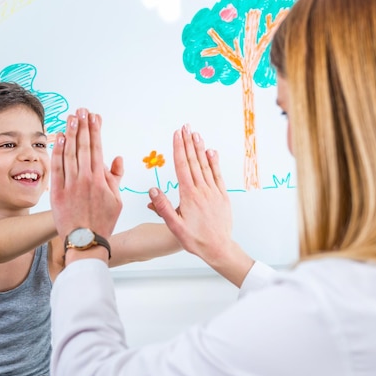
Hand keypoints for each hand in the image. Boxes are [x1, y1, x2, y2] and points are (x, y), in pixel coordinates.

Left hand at [50, 109, 122, 252]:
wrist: (86, 241)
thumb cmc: (103, 222)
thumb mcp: (117, 201)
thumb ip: (116, 177)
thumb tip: (116, 158)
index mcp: (101, 179)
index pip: (97, 148)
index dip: (95, 130)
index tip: (94, 117)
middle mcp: (85, 178)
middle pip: (83, 146)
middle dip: (83, 126)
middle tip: (82, 110)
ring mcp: (70, 184)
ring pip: (69, 153)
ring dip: (70, 133)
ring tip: (71, 117)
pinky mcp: (57, 192)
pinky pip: (57, 167)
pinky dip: (57, 152)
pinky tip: (58, 139)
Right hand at [148, 126, 252, 283]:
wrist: (218, 248)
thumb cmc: (195, 240)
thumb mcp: (174, 227)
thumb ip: (163, 207)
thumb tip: (152, 190)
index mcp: (189, 195)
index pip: (182, 166)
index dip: (178, 149)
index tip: (176, 135)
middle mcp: (202, 190)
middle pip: (193, 161)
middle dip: (188, 142)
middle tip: (185, 127)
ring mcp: (213, 192)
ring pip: (205, 165)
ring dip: (200, 148)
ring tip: (195, 134)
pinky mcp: (222, 196)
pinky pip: (217, 175)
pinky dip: (214, 162)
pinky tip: (211, 152)